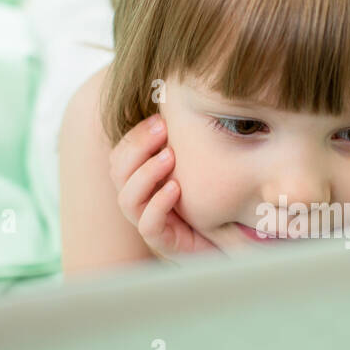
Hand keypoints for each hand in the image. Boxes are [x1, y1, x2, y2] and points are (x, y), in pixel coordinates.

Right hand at [108, 112, 219, 263]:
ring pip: (127, 199)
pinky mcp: (163, 243)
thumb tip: (184, 107)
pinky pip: (148, 225)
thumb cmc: (212, 201)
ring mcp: (149, 222)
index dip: (135, 136)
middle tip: (163, 129)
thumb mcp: (198, 168)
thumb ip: (186, 145)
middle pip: (117, 172)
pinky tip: (175, 188)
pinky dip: (158, 205)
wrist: (232, 239)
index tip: (160, 118)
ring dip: (146, 173)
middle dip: (138, 147)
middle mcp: (139, 201)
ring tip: (170, 157)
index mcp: (142, 180)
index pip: (121, 155)